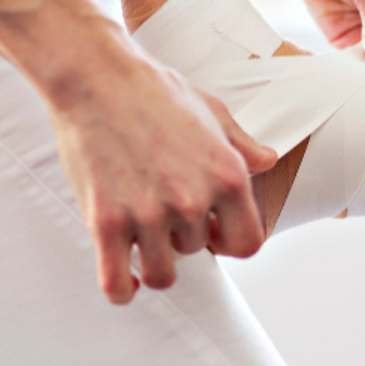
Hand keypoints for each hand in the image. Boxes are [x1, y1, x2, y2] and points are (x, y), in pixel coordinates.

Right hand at [46, 43, 276, 304]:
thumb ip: (243, 145)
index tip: (213, 231)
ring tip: (143, 237)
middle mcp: (192, 200)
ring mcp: (148, 214)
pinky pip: (117, 283)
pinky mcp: (105, 221)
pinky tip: (123, 276)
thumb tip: (268, 161)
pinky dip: (122, 289)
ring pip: (161, 273)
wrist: (96, 76)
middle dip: (182, 235)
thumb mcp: (213, 112)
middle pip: (198, 252)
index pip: (247, 243)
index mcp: (227, 175)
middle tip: (161, 207)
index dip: (230, 240)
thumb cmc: (155, 90)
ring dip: (153, 260)